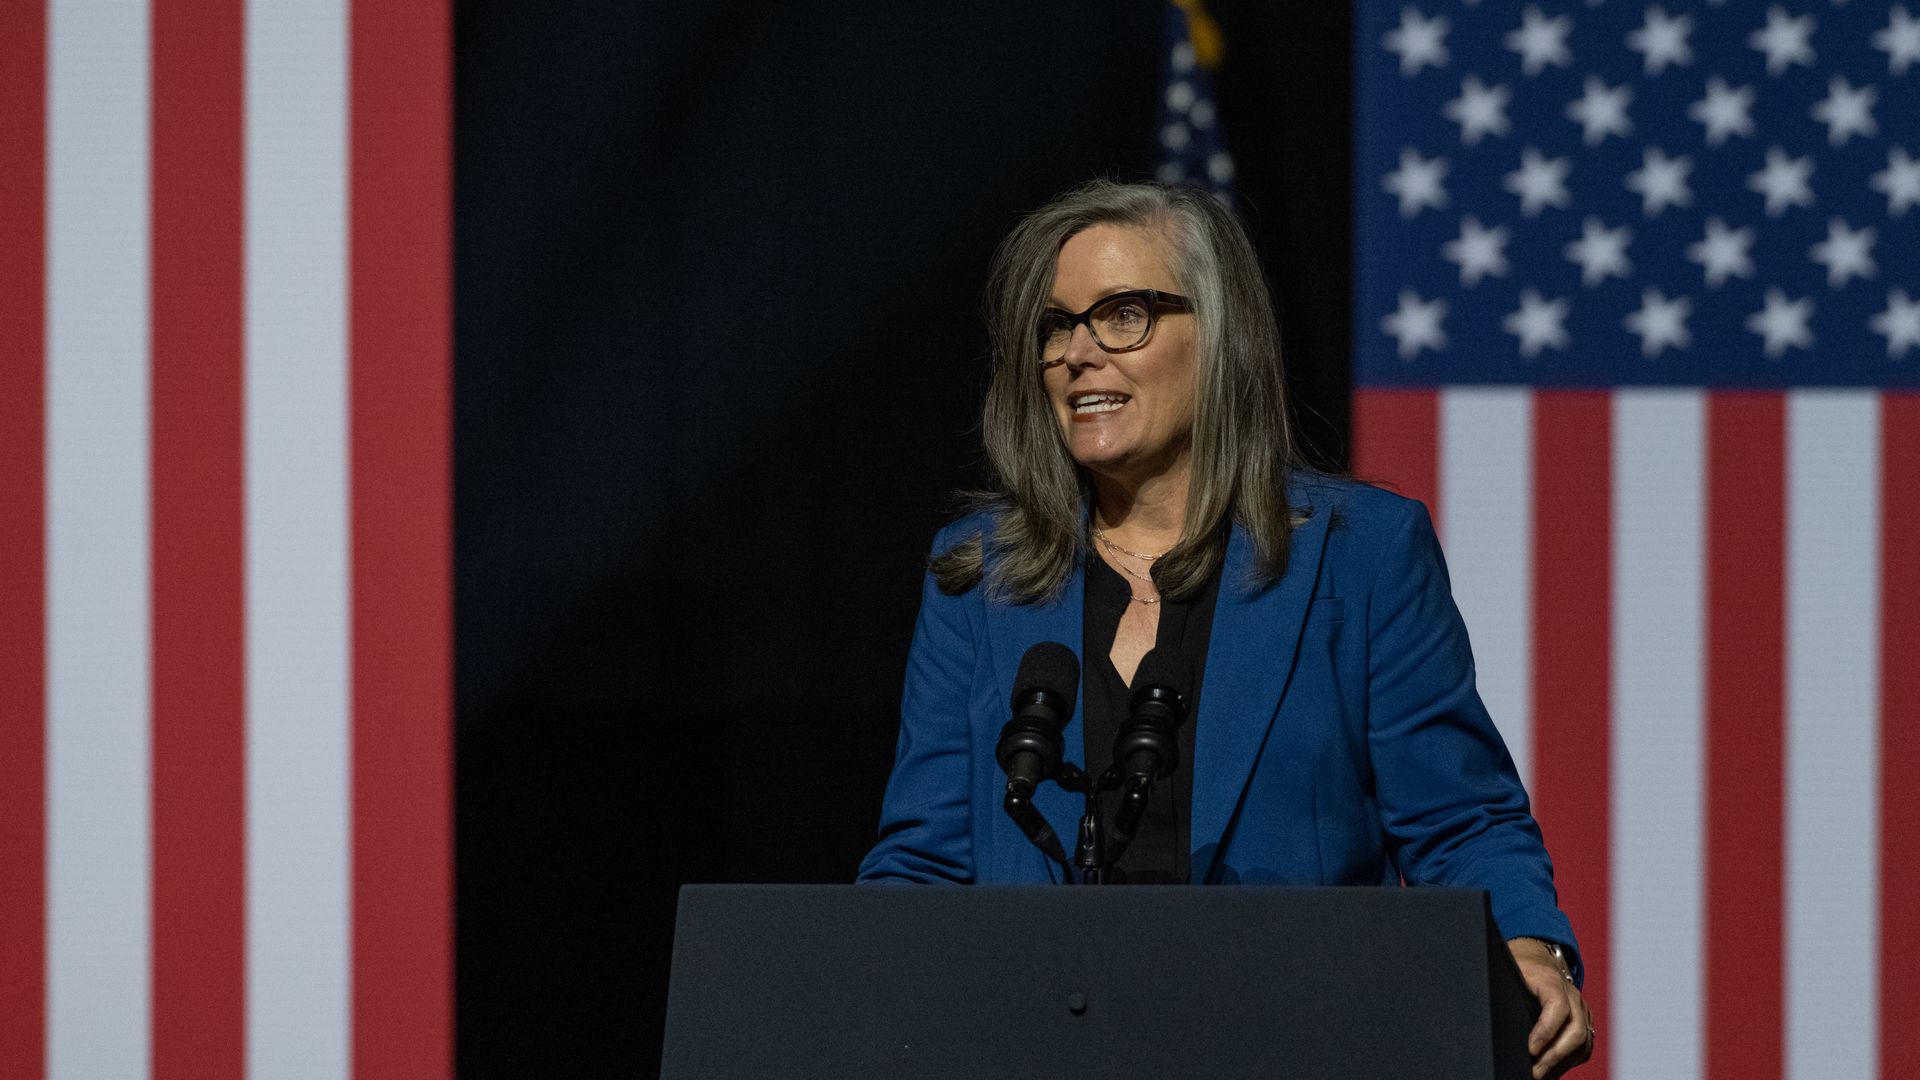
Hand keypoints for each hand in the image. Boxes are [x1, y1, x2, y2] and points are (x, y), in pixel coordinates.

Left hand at [1506, 937, 1592, 1078]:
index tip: (1530, 1050)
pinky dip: (1569, 1061)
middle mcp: (1572, 995)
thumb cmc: (1519, 967)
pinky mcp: (1585, 1021)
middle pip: (1575, 1030)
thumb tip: (1483, 1015)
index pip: (1557, 1007)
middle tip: (1533, 1072)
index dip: (1546, 1030)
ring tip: (1539, 1075)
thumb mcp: (1507, 971)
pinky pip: (1584, 1046)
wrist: (1538, 958)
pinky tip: (1551, 1069)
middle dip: (1554, 1056)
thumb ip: (1502, 990)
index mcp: (1551, 980)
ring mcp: (1582, 1009)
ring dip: (1562, 1063)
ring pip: (1583, 1042)